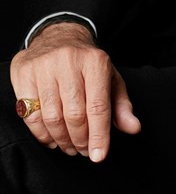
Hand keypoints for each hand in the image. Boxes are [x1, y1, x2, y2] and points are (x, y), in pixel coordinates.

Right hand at [10, 22, 140, 162]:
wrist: (59, 37)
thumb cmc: (87, 64)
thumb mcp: (110, 78)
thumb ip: (121, 105)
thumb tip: (133, 128)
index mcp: (96, 61)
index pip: (98, 106)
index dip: (99, 135)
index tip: (98, 156)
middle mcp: (69, 61)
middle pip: (75, 114)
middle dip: (80, 140)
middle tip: (84, 151)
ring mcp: (44, 66)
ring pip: (52, 117)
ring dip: (62, 140)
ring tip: (69, 147)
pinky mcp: (24, 74)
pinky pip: (31, 114)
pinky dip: (42, 134)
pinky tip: (51, 139)